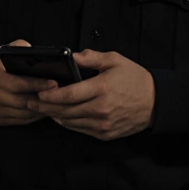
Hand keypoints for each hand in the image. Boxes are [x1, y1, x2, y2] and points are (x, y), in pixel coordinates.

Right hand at [0, 40, 57, 125]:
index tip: (54, 83)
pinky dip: (35, 116)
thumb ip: (22, 49)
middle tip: (60, 95)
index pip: (18, 83)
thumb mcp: (5, 51)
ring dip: (41, 109)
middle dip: (44, 98)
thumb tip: (42, 55)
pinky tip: (45, 109)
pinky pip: (21, 120)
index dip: (37, 84)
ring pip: (24, 113)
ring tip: (56, 102)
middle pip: (23, 101)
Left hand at [29, 50, 154, 140]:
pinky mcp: (105, 134)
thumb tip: (71, 56)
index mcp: (102, 89)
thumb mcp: (115, 60)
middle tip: (32, 103)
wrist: (156, 102)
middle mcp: (101, 109)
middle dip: (45, 108)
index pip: (69, 95)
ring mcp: (103, 124)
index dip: (50, 96)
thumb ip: (90, 58)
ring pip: (70, 123)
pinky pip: (80, 129)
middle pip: (65, 111)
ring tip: (44, 109)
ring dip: (55, 116)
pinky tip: (62, 116)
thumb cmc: (135, 79)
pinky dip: (68, 123)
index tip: (38, 93)